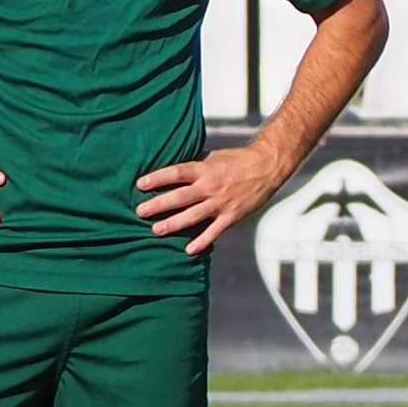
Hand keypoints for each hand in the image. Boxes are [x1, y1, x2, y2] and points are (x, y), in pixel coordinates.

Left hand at [137, 137, 288, 255]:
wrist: (267, 166)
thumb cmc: (237, 160)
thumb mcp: (213, 157)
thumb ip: (195, 166)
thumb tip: (172, 171)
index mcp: (204, 169)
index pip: (176, 173)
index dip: (158, 178)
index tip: (140, 184)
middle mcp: (210, 186)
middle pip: (180, 197)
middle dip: (158, 204)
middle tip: (140, 211)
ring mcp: (221, 202)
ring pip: (193, 215)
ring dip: (173, 223)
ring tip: (155, 230)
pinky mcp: (232, 215)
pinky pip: (214, 231)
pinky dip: (202, 241)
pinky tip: (188, 250)